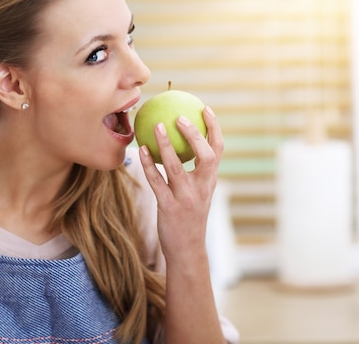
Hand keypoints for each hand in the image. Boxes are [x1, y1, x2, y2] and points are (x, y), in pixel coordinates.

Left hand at [138, 106, 223, 260]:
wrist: (187, 250)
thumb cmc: (189, 218)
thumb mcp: (198, 194)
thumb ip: (195, 173)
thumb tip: (183, 146)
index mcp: (210, 181)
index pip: (218, 150)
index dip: (214, 128)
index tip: (205, 109)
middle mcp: (202, 188)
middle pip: (205, 155)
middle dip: (195, 134)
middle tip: (178, 116)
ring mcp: (186, 198)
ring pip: (176, 167)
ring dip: (165, 145)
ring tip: (155, 126)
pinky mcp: (169, 207)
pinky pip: (156, 181)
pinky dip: (148, 164)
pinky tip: (140, 149)